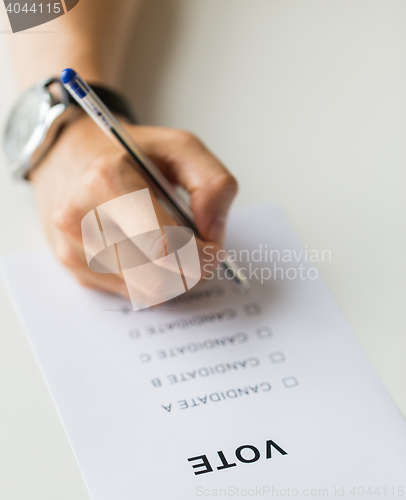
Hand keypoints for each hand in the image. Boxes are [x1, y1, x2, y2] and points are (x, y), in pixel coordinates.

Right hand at [30, 114, 237, 303]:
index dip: (200, 258)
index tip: (214, 249)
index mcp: (108, 181)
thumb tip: (214, 232)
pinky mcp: (73, 268)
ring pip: (146, 293)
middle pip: (156, 279)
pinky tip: (144, 250)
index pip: (164, 247)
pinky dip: (148, 279)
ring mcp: (73, 248)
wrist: (67, 158)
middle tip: (200, 252)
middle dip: (190, 273)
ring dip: (171, 277)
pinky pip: (129, 294)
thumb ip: (213, 183)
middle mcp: (82, 219)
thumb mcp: (180, 147)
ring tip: (171, 246)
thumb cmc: (127, 153)